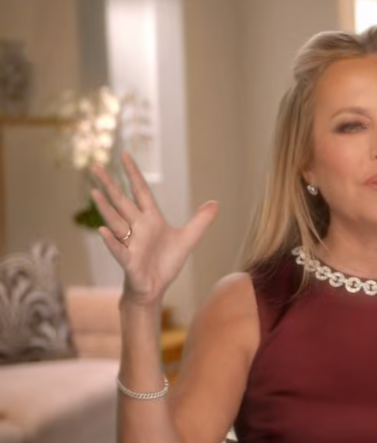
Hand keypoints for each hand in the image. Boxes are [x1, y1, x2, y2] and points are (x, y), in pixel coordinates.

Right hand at [89, 152, 218, 307]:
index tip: (125, 155)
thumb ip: (201, 221)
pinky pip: (118, 250)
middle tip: (95, 167)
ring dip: (105, 208)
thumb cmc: (166, 263)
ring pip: (115, 222)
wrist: (156, 287)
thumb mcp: (188, 239)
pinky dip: (111, 241)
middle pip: (122, 202)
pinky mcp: (129, 261)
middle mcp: (137, 228)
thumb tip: (215, 203)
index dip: (133, 174)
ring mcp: (131, 243)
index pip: (141, 191)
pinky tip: (102, 230)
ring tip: (95, 192)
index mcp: (151, 219)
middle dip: (110, 185)